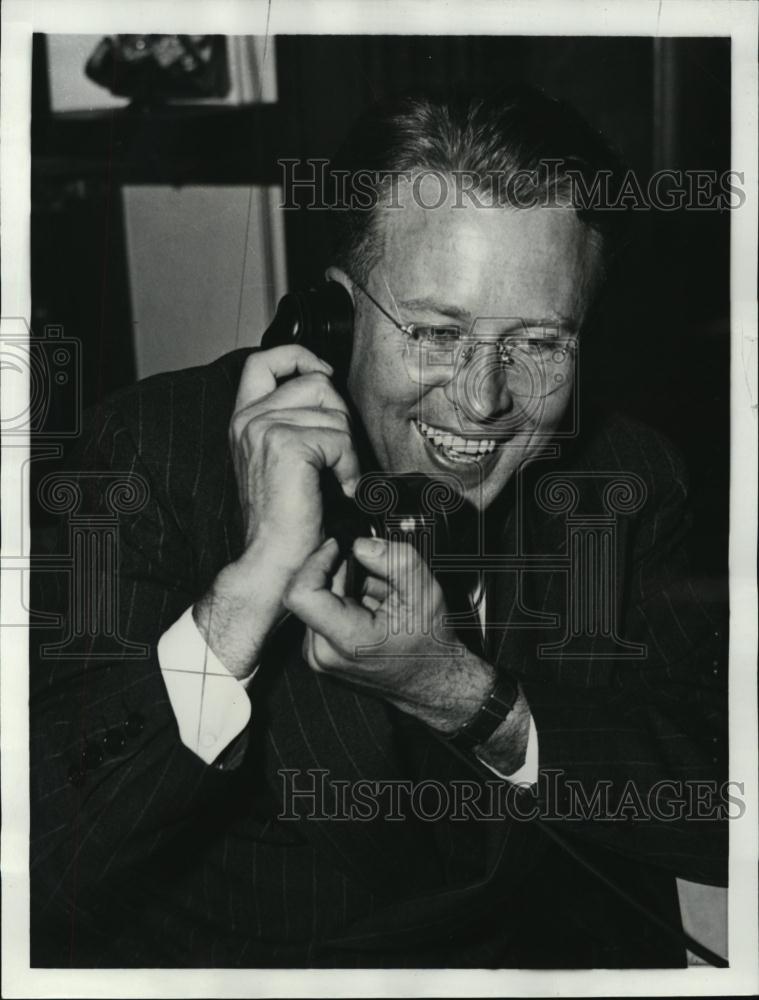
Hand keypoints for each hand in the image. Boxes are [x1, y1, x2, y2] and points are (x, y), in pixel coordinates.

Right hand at [193, 345, 359, 679]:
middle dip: (338, 415)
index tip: (323, 374)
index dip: (299, 357)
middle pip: (314, 382)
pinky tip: (337, 489)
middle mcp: (249, 419)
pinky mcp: (286, 445)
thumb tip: (328, 390)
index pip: (264, 361)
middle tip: (335, 455)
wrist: (272, 558)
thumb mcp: (283, 460)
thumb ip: (293, 422)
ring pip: (333, 410)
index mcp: (244, 420)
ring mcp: (264, 429)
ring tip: (334, 477)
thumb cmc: (286, 518)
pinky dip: (348, 466)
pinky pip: (339, 438)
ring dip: (346, 447)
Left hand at [284, 535, 495, 733]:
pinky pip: (320, 613)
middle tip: (374, 578)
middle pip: (312, 590)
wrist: (431, 681)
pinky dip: (343, 603)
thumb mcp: (424, 593)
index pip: (301, 593)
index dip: (316, 561)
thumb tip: (360, 544)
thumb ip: (395, 561)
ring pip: (316, 600)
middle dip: (341, 574)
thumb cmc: (429, 643)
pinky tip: (368, 610)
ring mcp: (318, 656)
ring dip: (343, 588)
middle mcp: (323, 653)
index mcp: (347, 640)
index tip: (337, 547)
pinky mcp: (319, 654)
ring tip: (376, 598)